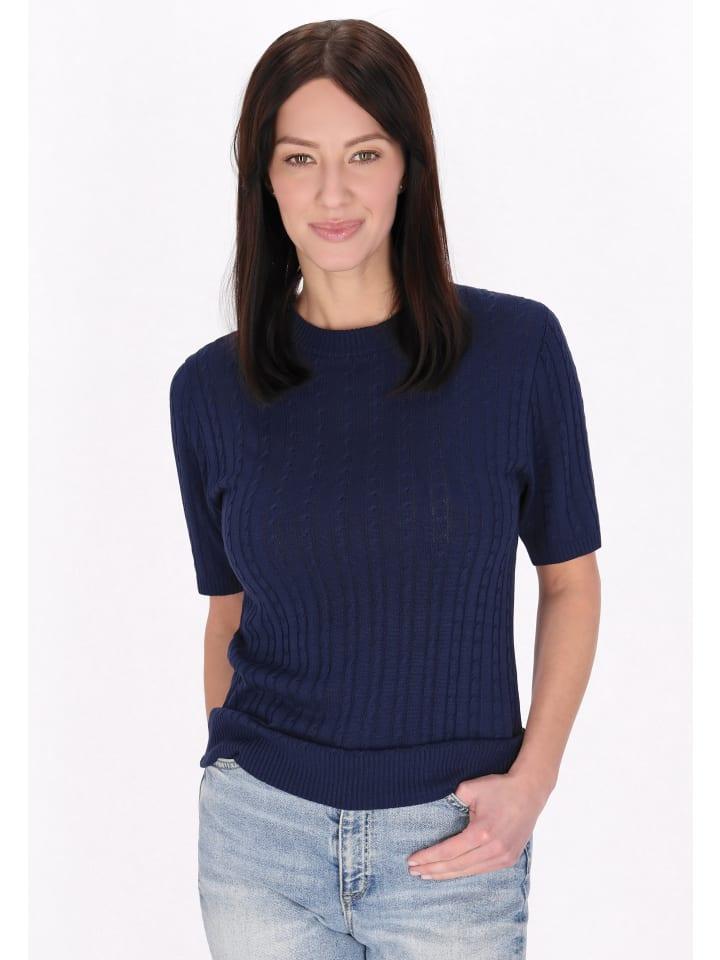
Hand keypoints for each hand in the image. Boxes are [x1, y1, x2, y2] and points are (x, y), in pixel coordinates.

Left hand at [406, 770, 545, 879]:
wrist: (530, 792)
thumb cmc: (499, 787)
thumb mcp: (471, 788)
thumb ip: (452, 801)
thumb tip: (437, 813)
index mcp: (481, 833)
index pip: (448, 851)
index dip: (428, 857)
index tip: (412, 860)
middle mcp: (493, 850)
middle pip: (455, 866)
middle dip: (432, 869)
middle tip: (414, 871)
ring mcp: (502, 857)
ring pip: (468, 871)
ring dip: (446, 874)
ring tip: (427, 875)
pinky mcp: (508, 860)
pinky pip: (480, 870)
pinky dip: (463, 872)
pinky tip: (450, 872)